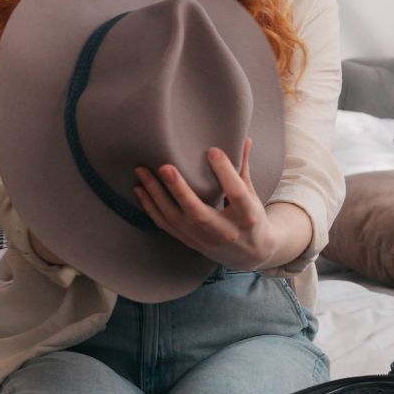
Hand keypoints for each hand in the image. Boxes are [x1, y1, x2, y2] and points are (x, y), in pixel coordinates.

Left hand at [133, 138, 278, 270]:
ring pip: (176, 220)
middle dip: (179, 190)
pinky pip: (166, 225)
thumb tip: (243, 139)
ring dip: (156, 195)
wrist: (249, 255)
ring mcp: (205, 240)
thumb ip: (243, 169)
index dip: (225, 172)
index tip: (212, 150)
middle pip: (198, 213)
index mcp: (247, 217)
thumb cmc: (252, 219)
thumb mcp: (253, 196)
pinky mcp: (190, 243)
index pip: (236, 193)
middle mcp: (225, 232)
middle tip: (164, 167)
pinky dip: (151, 208)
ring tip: (142, 172)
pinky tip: (140, 190)